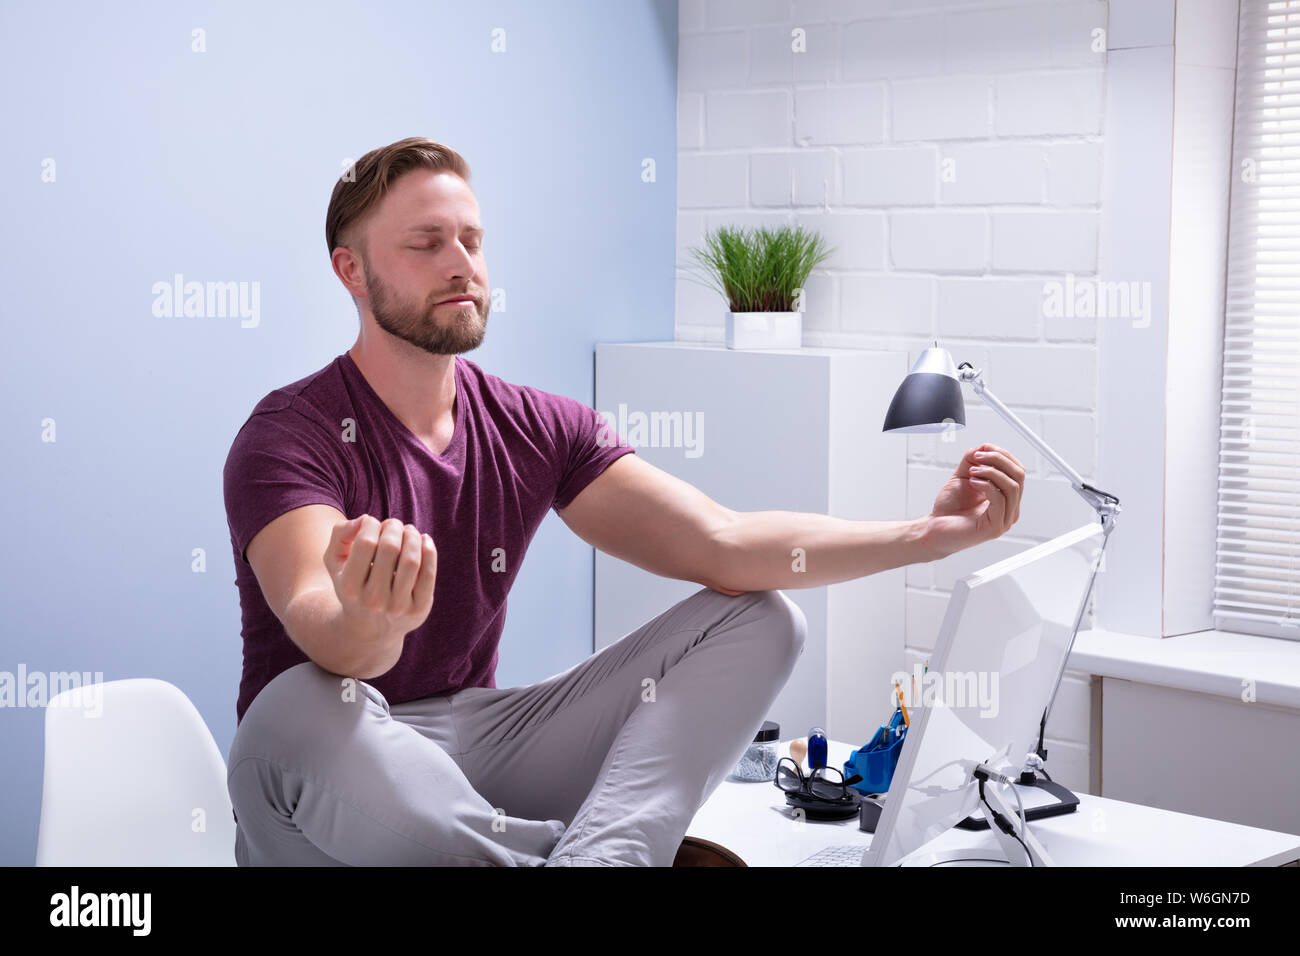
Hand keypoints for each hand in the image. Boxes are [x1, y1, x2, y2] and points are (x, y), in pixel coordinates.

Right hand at [324, 515, 437, 639]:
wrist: (369, 629)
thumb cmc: (353, 584)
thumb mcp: (335, 562)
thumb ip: (340, 534)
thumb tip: (365, 519)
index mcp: (349, 587)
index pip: (366, 543)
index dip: (372, 524)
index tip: (372, 522)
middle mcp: (373, 600)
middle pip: (390, 548)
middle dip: (394, 527)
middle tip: (393, 524)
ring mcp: (398, 607)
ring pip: (412, 560)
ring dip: (412, 536)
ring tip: (408, 530)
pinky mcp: (419, 609)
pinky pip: (429, 574)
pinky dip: (429, 550)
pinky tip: (424, 540)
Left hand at [921, 444, 1023, 559]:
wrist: (934, 529)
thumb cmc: (949, 509)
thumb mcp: (963, 477)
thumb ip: (973, 462)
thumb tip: (983, 446)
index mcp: (1006, 498)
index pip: (1017, 471)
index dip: (1003, 455)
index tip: (985, 447)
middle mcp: (1009, 509)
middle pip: (1019, 476)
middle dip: (999, 460)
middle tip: (980, 455)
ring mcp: (1004, 520)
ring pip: (1012, 487)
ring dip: (992, 472)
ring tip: (973, 470)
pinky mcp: (995, 527)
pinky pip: (1000, 500)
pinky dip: (986, 485)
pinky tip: (973, 482)